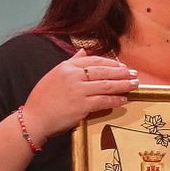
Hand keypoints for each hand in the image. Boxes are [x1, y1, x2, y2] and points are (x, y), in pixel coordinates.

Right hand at [22, 49, 138, 138]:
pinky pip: (104, 101)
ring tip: (134, 84)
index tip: (122, 65)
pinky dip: (116, 99)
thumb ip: (71, 62)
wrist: (35, 118)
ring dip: (123, 84)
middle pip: (104, 71)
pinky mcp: (82, 106)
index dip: (111, 62)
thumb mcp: (54, 74)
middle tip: (134, 74)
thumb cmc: (43, 98)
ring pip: (107, 85)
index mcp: (67, 66)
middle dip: (122, 72)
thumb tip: (84, 52)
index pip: (94, 60)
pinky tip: (124, 99)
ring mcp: (78, 91)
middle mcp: (73, 76)